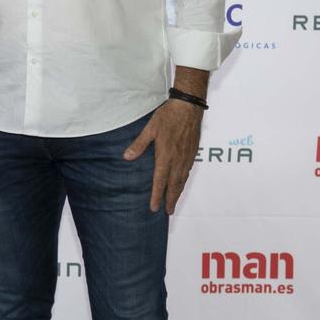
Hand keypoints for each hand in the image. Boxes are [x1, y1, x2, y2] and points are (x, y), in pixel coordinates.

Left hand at [122, 99, 202, 213]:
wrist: (189, 107)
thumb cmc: (168, 116)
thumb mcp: (150, 129)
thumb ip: (139, 144)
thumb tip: (127, 157)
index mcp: (166, 155)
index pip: (160, 181)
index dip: (157, 195)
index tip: (154, 207)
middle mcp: (178, 159)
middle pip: (174, 185)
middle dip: (170, 199)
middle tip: (168, 212)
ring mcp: (187, 157)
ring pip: (182, 179)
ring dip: (178, 192)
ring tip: (174, 201)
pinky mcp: (193, 152)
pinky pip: (188, 171)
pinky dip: (184, 181)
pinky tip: (181, 182)